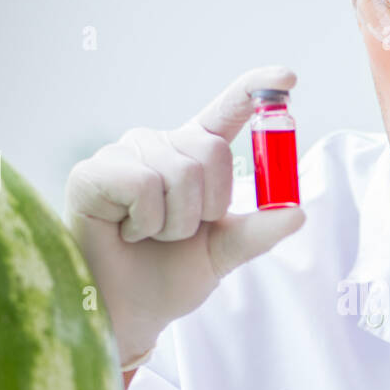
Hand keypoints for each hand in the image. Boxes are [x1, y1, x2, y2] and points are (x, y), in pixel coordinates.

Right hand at [65, 65, 304, 367]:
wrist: (127, 313)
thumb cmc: (168, 277)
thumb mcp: (223, 253)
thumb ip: (257, 232)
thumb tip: (298, 213)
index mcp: (192, 156)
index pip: (225, 113)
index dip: (254, 91)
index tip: (288, 77)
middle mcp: (159, 145)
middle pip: (211, 151)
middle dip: (207, 207)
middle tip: (178, 233)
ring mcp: (123, 154)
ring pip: (179, 173)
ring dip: (174, 223)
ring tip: (147, 236)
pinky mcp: (91, 172)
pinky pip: (143, 184)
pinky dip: (145, 222)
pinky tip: (126, 233)